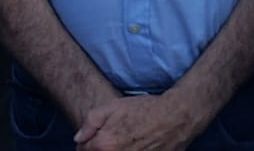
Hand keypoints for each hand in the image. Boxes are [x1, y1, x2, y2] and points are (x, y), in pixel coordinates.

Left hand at [72, 93, 206, 150]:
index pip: (82, 150)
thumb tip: (79, 138)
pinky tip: (133, 147)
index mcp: (104, 145)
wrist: (175, 118)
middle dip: (98, 149)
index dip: (85, 143)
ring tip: (120, 144)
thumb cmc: (145, 110)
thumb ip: (90, 122)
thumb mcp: (114, 106)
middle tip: (109, 141)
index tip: (92, 138)